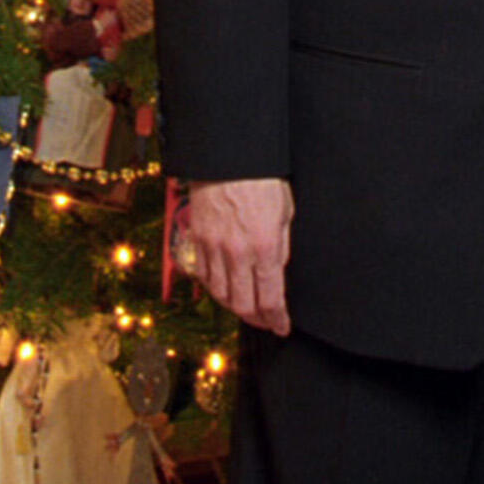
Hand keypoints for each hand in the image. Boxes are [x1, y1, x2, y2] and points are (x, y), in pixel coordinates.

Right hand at [174, 177, 294, 336]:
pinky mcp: (198, 239)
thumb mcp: (285, 213)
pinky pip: (203, 275)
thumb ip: (281, 246)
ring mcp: (214, 247)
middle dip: (257, 319)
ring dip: (235, 307)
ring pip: (221, 295)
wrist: (229, 156)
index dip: (277, 319)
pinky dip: (215, 288)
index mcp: (265, 247)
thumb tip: (277, 272)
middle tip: (266, 321)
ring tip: (246, 308)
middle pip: (243, 305)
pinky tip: (224, 288)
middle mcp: (237, 253)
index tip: (282, 326)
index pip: (270, 299)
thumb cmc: (262, 179)